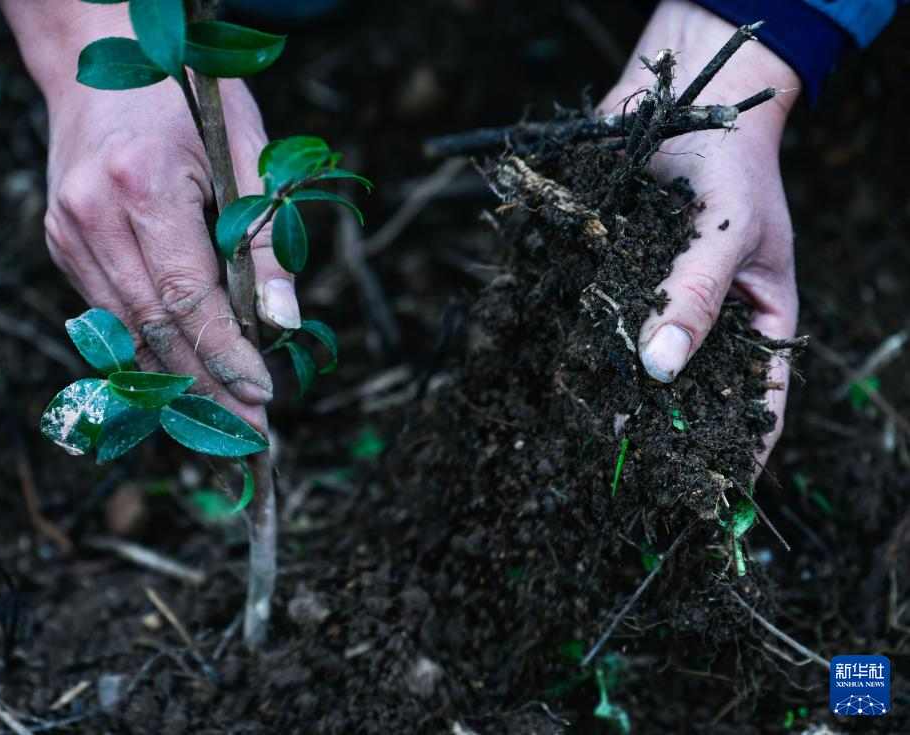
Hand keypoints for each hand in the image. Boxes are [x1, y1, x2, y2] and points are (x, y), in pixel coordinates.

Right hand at [2, 2, 297, 431]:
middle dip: (205, 389)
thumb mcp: (247, 152)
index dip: (226, 356)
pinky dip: (149, 352)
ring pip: (127, 332)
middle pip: (155, 328)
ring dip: (177, 384)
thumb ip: (265, 240)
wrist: (100, 56)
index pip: (189, 297)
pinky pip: (109, 315)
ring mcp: (67, 231)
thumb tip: (285, 324)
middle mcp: (92, 214)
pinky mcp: (61, 243)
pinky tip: (183, 383)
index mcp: (143, 183)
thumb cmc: (188, 97)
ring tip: (222, 425)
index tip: (263, 398)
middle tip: (249, 436)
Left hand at [599, 0, 800, 467]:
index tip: (710, 498)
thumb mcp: (727, 229)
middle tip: (626, 476)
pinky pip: (595, 327)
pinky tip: (551, 378)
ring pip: (635, 368)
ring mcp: (654, 308)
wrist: (674, 103)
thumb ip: (694, 296)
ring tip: (582, 442)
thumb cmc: (727, 165)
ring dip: (611, 401)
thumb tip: (657, 369)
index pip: (762, 404)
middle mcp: (702, 325)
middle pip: (689, 396)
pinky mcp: (611, 286)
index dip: (740, 453)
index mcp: (756, 322)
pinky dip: (576, 351)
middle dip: (661, 434)